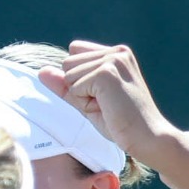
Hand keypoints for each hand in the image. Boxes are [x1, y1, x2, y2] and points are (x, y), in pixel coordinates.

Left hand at [40, 41, 173, 162]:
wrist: (147, 137)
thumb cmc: (119, 121)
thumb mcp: (86, 99)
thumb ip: (65, 84)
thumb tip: (41, 70)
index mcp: (116, 53)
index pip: (73, 54)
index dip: (78, 79)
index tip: (104, 95)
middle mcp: (117, 51)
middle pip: (67, 64)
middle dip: (78, 88)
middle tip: (107, 103)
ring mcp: (113, 60)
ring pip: (68, 75)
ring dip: (82, 96)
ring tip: (108, 105)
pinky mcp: (106, 73)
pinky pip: (73, 87)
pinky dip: (84, 102)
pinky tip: (108, 107)